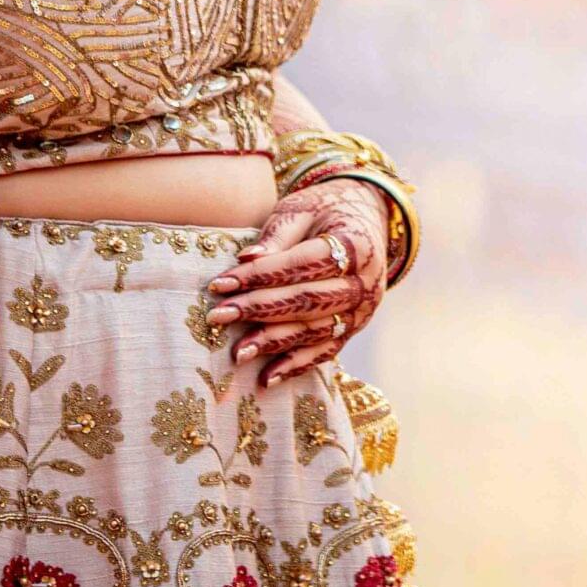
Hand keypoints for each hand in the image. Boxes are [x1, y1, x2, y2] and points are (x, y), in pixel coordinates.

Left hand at [203, 177, 390, 387]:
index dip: (260, 276)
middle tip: (219, 316)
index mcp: (357, 244)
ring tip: (237, 352)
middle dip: (260, 310)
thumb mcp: (303, 208)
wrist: (366, 219)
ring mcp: (364, 309)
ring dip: (275, 342)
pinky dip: (297, 365)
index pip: (303, 265)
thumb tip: (247, 259)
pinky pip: (327, 351)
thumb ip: (278, 234)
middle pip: (309, 301)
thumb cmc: (326, 209)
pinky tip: (267, 378)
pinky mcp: (356, 327)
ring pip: (316, 331)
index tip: (220, 284)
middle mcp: (367, 281)